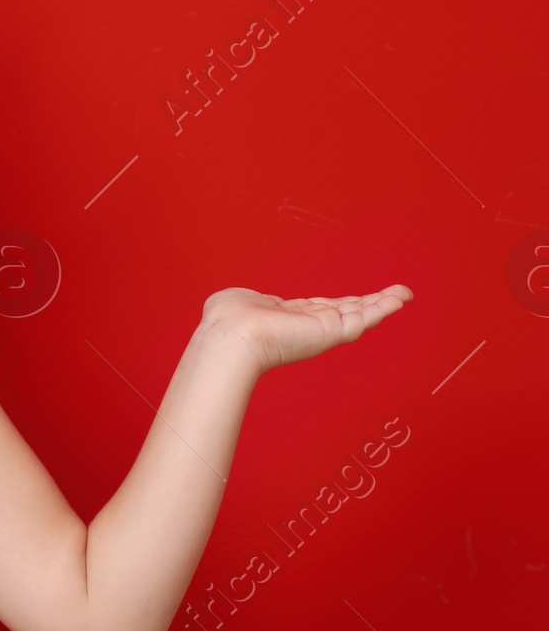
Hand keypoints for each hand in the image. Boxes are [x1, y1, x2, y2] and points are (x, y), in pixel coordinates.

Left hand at [199, 283, 413, 373]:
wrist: (231, 336)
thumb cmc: (227, 320)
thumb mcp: (242, 300)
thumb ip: (255, 300)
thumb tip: (258, 300)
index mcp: (288, 316)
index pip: (321, 309)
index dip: (341, 303)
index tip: (358, 298)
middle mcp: (308, 325)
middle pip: (347, 311)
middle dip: (371, 303)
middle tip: (395, 294)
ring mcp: (321, 330)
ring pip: (359, 315)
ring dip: (383, 303)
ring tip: (404, 294)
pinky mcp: (331, 332)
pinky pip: (363, 319)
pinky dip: (382, 308)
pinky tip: (397, 299)